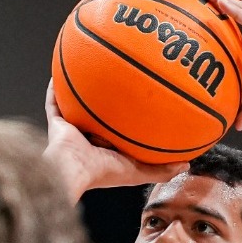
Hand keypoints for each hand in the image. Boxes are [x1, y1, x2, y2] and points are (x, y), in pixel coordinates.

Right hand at [43, 83, 189, 200]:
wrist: (73, 169)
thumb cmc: (103, 172)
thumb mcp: (138, 171)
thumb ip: (161, 170)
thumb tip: (186, 165)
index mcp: (105, 152)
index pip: (118, 134)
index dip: (128, 122)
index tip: (142, 107)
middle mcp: (87, 140)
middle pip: (99, 117)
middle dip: (107, 104)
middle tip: (120, 84)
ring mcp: (71, 131)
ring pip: (77, 108)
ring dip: (83, 92)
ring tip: (91, 72)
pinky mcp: (56, 124)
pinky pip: (55, 101)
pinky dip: (56, 88)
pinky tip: (62, 69)